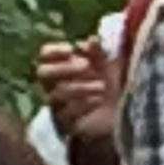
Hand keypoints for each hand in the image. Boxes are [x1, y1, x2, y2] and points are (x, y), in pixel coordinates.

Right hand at [36, 39, 118, 164]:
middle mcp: (54, 86)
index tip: (71, 50)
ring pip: (57, 94)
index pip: (44, 55)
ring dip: (80, 87)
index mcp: (61, 68)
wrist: (121, 119)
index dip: (54, 51)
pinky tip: (98, 101)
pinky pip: (67, 113)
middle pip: (42, 73)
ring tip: (101, 87)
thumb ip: (99, 55)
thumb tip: (91, 39)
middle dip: (64, 68)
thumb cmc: (111, 88)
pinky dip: (84, 105)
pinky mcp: (65, 124)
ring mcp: (57, 106)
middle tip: (86, 66)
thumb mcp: (109, 68)